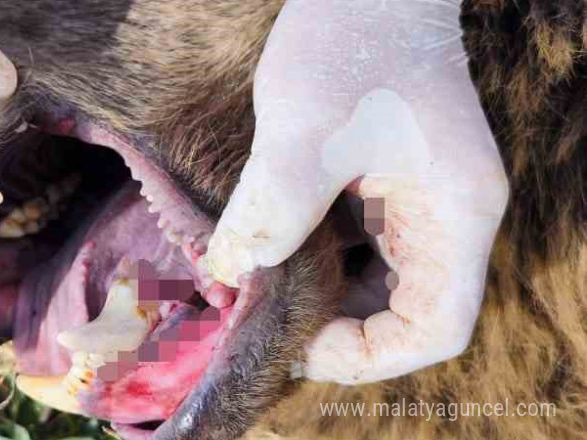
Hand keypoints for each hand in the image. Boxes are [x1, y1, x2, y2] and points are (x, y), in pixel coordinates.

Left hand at [203, 0, 508, 383]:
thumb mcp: (305, 132)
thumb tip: (231, 272)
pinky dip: (323, 266)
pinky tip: (275, 258)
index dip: (371, 355)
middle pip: (407, 315)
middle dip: (341, 332)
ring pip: (383, 286)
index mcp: (454, 214)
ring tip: (267, 297)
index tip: (304, 344)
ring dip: (329, 302)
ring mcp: (421, 203)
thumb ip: (272, 209)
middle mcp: (447, 217)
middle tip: (272, 325)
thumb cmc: (351, 43)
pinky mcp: (389, 187)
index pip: (435, 327)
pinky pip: (364, 250)